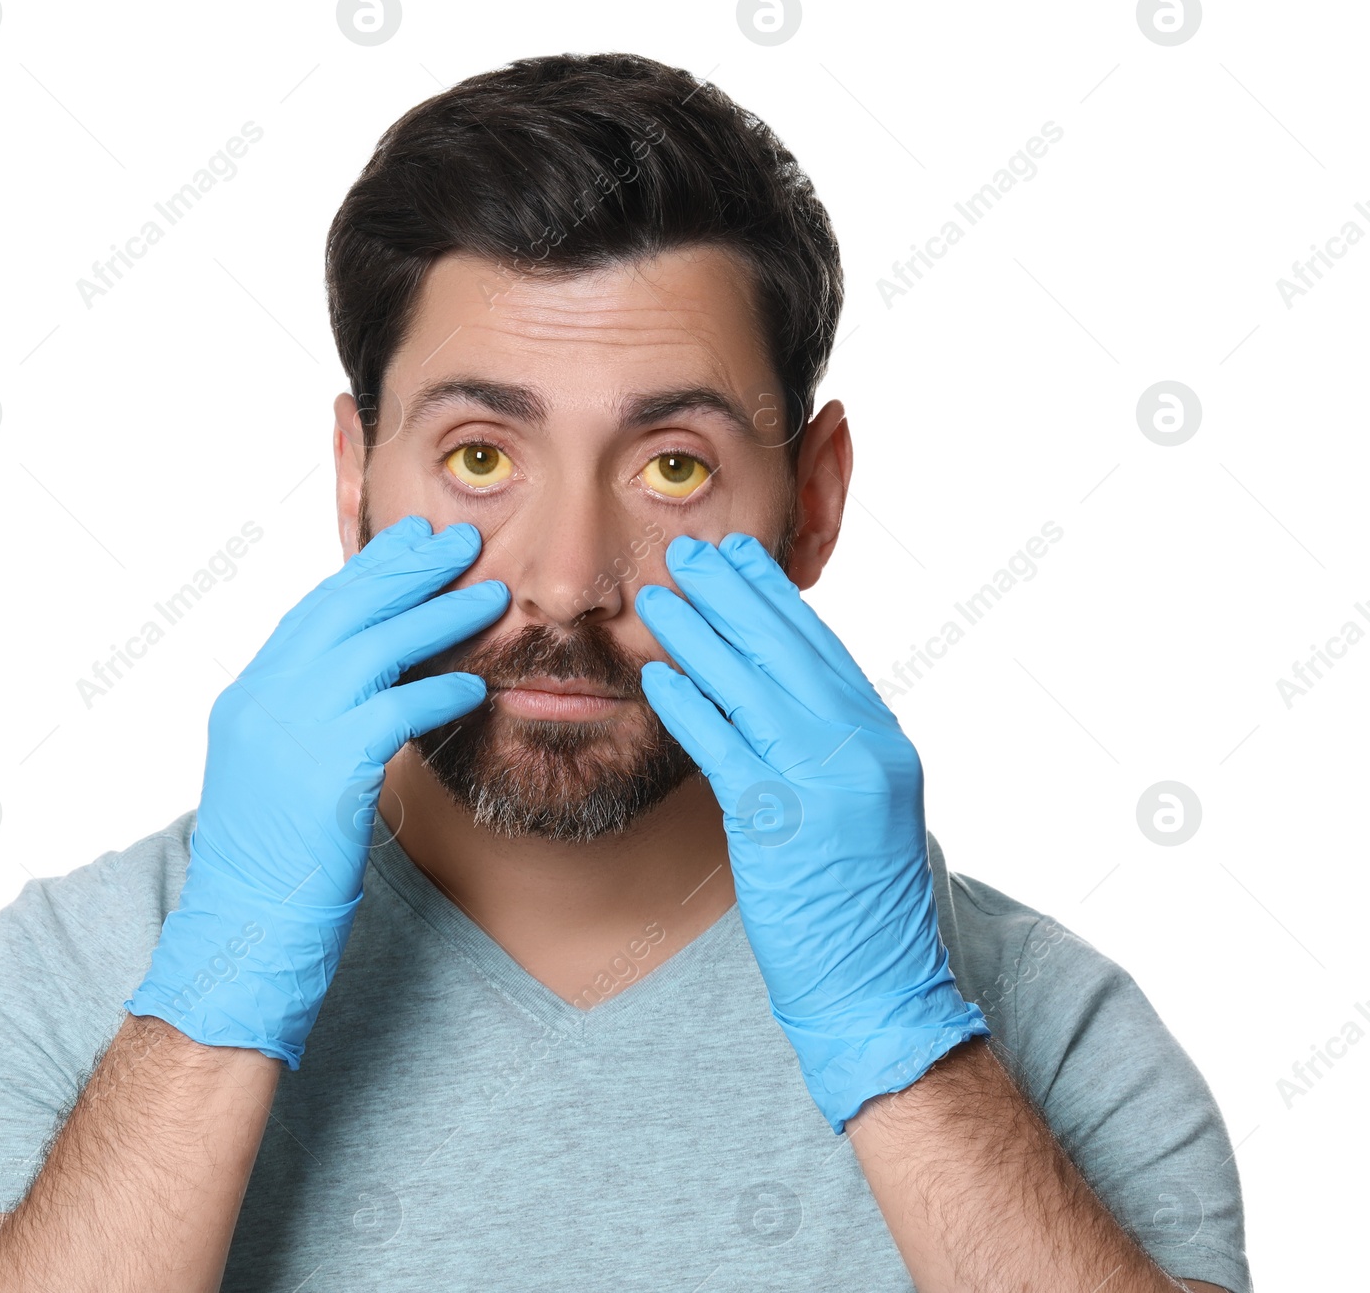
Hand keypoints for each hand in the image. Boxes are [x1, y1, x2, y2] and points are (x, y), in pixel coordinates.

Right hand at [126, 515, 508, 1066]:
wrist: (243, 928)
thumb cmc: (272, 859)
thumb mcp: (278, 769)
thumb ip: (310, 716)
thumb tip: (373, 680)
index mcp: (249, 696)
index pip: (315, 611)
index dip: (369, 571)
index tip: (412, 541)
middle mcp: (263, 701)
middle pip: (345, 611)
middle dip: (409, 570)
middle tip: (461, 542)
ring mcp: (289, 733)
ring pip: (375, 649)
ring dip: (440, 617)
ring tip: (491, 595)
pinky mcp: (326, 773)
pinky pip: (395, 712)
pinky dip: (439, 692)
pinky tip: (475, 684)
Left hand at [636, 533, 986, 1130]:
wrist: (883, 988)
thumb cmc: (862, 905)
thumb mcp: (865, 806)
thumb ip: (831, 745)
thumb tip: (777, 692)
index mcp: (882, 740)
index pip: (822, 649)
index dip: (775, 599)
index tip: (738, 560)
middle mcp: (862, 749)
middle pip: (786, 652)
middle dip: (732, 596)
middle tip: (688, 553)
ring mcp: (825, 783)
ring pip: (752, 688)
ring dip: (699, 636)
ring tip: (659, 596)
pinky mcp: (781, 823)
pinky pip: (725, 748)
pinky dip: (689, 706)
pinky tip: (657, 677)